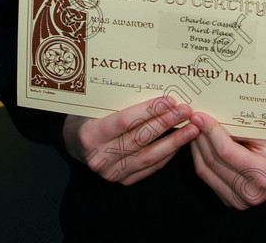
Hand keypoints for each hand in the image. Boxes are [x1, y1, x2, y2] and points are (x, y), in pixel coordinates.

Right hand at [63, 95, 199, 184]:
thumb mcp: (96, 103)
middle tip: (186, 111)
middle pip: (140, 138)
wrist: (74, 141)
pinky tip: (179, 142)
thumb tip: (154, 84)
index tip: (170, 100)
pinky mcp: (122, 180)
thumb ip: (120, 100)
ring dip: (174, 141)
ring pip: (149, 156)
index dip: (149, 111)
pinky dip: (167, 155)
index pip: (125, 121)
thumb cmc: (87, 115)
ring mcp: (111, 172)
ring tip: (192, 128)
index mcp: (90, 134)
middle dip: (167, 123)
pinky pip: (149, 167)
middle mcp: (99, 157)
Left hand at [189, 112, 265, 208]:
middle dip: (199, 136)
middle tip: (192, 116)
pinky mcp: (229, 200)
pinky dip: (201, 156)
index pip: (226, 152)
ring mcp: (237, 201)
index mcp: (262, 175)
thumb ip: (242, 127)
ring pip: (204, 170)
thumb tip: (213, 115)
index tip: (200, 115)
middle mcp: (248, 194)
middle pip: (212, 161)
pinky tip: (201, 141)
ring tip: (194, 126)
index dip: (210, 131)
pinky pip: (207, 176)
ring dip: (196, 146)